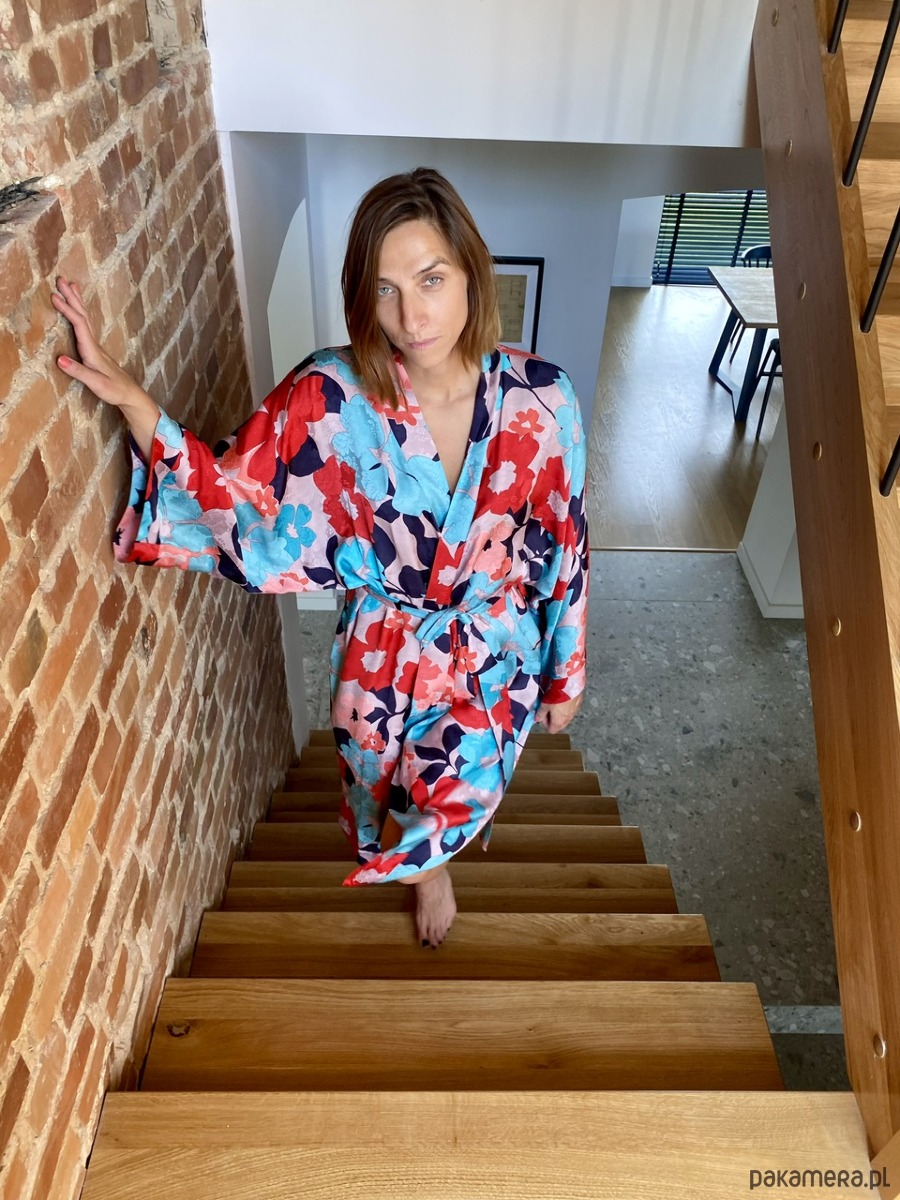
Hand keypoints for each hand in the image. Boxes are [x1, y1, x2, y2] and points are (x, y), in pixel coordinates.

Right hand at [52, 276, 159, 456]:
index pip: (79, 324)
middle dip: (72, 296)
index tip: (54, 295)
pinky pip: (87, 324)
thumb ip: (78, 372)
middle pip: (83, 314)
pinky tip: (79, 309)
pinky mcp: (95, 349)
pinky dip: (81, 312)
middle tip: (61, 278)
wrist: (129, 394)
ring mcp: (95, 345)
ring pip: (86, 317)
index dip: (67, 309)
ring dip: (77, 301)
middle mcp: (94, 343)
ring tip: (71, 285)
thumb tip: (59, 359)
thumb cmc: (113, 390)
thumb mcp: (95, 383)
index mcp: (92, 349)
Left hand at [534, 692, 583, 733]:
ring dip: (559, 713)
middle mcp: (567, 720)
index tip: (542, 715)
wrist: (569, 685)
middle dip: (552, 719)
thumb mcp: (544, 705)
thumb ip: (540, 713)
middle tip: (547, 709)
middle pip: (559, 725)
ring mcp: (574, 713)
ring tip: (555, 703)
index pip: (551, 730)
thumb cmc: (555, 696)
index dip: (545, 723)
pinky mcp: (578, 705)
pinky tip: (562, 699)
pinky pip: (571, 710)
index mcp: (558, 723)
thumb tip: (537, 719)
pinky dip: (566, 707)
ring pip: (565, 717)